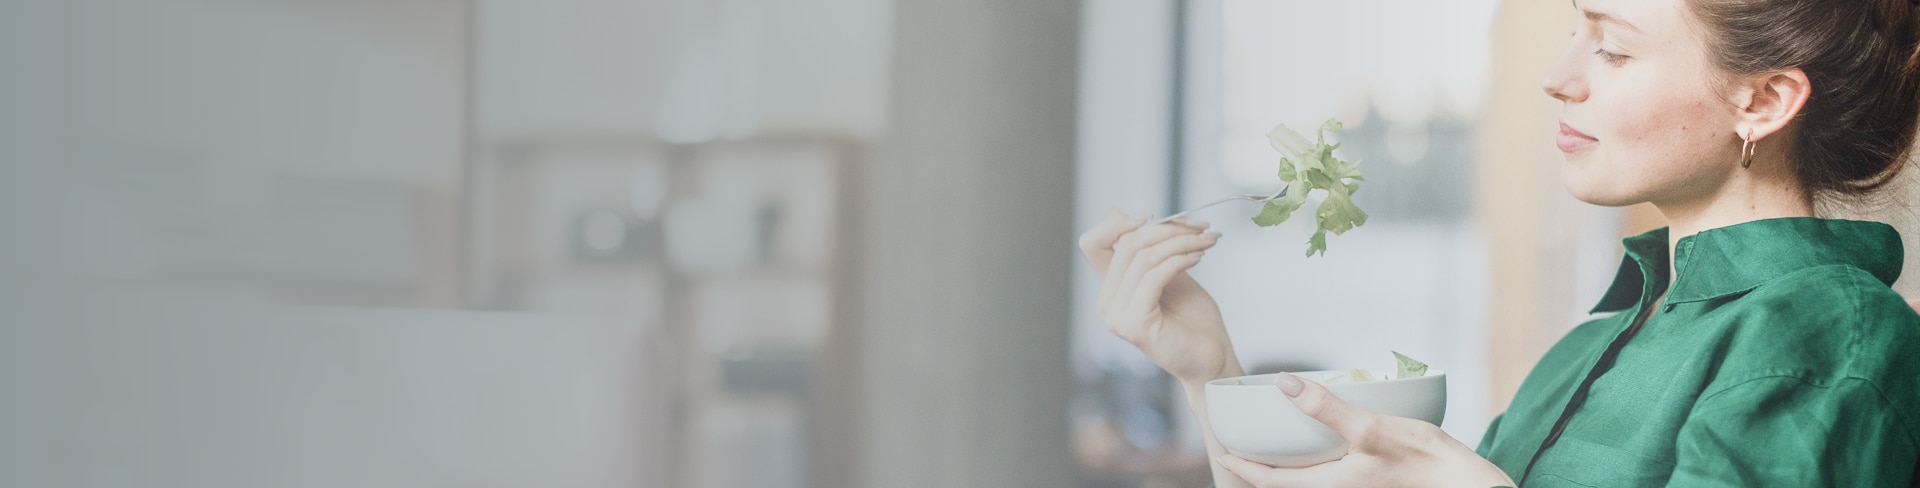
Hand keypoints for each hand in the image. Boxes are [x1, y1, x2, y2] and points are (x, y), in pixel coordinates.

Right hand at [1076, 208, 1234, 384]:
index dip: (1117, 223)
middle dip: (1166, 229)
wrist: (1211, 359)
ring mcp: (1117, 316)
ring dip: (1180, 242)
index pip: (1092, 243)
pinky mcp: (1135, 324)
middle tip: (1200, 227)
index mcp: (1110, 291)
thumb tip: (1122, 213)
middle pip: (1125, 244)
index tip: (1154, 216)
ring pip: (1143, 257)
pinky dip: (1179, 259)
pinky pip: (1154, 276)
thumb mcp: (1168, 272)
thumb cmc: (1193, 319)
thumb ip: (1148, 249)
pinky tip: (1199, 257)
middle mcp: (1107, 304)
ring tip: (1206, 241)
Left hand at [1215, 373, 1513, 487]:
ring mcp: (1356, 484)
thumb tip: (1284, 384)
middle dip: (1261, 462)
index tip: (1221, 452)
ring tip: (1274, 435)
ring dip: (1288, 458)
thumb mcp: (1371, 429)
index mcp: (1329, 484)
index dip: (1243, 467)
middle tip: (1241, 441)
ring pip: (1308, 474)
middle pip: (1286, 479)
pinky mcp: (1373, 475)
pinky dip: (1315, 454)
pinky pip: (1330, 467)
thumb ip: (1326, 408)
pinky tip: (1322, 433)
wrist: (1470, 485)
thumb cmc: (1425, 462)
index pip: (1270, 480)